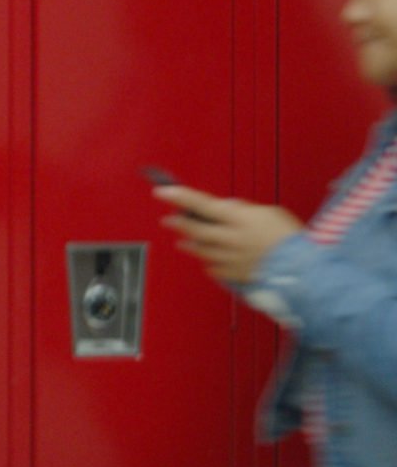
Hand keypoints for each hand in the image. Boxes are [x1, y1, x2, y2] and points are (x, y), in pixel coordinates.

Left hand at [155, 185, 303, 285]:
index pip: (201, 204)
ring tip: (183, 240)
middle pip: (194, 229)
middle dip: (179, 223)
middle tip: (169, 219)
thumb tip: (228, 208)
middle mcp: (229, 238)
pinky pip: (215, 269)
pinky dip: (210, 262)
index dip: (180, 197)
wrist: (304, 271)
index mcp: (238, 219)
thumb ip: (244, 210)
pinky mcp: (235, 275)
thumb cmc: (291, 239)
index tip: (162, 191)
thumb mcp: (269, 213)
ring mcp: (230, 258)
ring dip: (190, 243)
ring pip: (200, 250)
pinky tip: (209, 260)